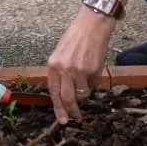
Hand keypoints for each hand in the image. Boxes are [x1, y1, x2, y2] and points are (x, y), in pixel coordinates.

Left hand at [47, 8, 114, 124]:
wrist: (92, 26)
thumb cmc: (76, 38)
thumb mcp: (60, 54)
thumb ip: (60, 72)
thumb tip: (65, 92)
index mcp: (52, 65)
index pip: (53, 92)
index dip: (58, 108)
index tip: (62, 119)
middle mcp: (63, 69)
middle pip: (66, 98)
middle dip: (71, 111)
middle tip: (75, 119)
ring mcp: (78, 70)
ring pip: (82, 93)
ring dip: (85, 93)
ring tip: (87, 82)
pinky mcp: (92, 70)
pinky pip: (93, 85)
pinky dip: (94, 83)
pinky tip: (93, 72)